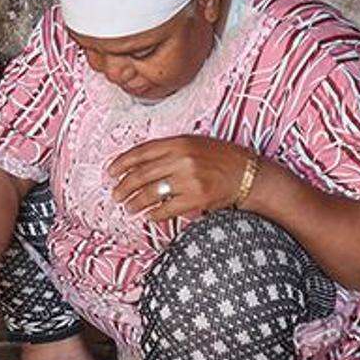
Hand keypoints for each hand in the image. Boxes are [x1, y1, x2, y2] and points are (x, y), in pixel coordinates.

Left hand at [108, 135, 255, 221]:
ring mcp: (189, 180)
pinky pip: (166, 209)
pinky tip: (149, 217)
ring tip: (128, 208)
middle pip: (141, 175)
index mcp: (179, 142)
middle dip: (123, 187)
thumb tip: (138, 165)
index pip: (141, 152)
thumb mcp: (195, 144)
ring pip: (150, 193)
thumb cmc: (221, 158)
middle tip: (116, 195)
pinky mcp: (197, 199)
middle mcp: (182, 159)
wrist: (248, 173)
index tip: (110, 172)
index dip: (121, 163)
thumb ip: (169, 150)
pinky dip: (154, 215)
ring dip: (135, 203)